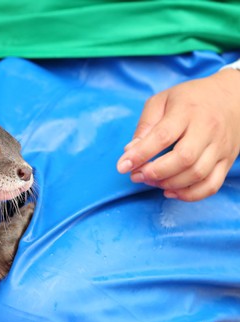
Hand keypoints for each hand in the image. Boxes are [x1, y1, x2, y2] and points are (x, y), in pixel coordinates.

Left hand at [117, 68, 239, 200]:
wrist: (233, 97)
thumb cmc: (190, 99)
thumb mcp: (162, 101)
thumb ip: (145, 125)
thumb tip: (130, 151)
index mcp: (187, 111)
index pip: (163, 136)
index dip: (141, 154)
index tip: (122, 166)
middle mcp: (207, 129)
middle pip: (183, 158)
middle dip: (155, 172)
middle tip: (136, 175)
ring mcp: (220, 147)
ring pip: (197, 174)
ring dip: (169, 184)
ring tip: (150, 181)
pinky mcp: (227, 161)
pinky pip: (211, 185)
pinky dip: (189, 195)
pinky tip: (169, 191)